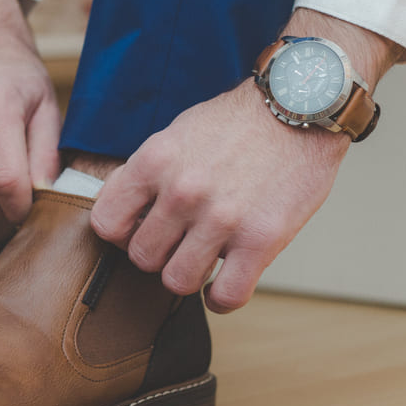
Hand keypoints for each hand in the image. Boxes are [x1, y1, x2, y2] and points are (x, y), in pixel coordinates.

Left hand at [89, 9, 401, 312]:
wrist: (299, 107)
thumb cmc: (236, 123)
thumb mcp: (174, 134)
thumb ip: (146, 176)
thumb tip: (125, 217)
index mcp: (154, 162)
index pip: (106, 223)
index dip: (121, 234)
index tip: (140, 230)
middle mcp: (182, 192)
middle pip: (142, 257)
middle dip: (159, 254)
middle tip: (179, 243)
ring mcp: (221, 218)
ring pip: (177, 281)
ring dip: (189, 276)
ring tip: (203, 259)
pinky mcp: (261, 240)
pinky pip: (226, 296)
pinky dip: (221, 298)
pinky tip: (225, 283)